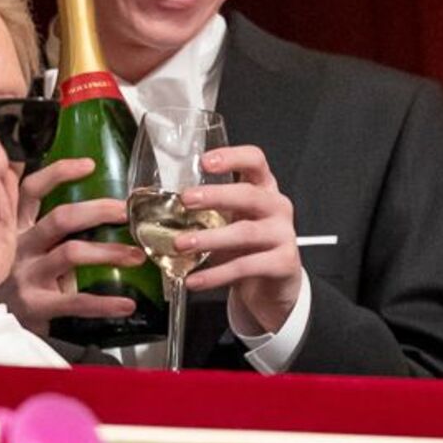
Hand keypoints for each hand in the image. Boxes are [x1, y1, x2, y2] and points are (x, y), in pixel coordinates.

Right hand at [1, 158, 140, 334]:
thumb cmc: (14, 279)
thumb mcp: (20, 246)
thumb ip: (44, 227)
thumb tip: (95, 208)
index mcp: (17, 227)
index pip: (32, 189)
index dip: (59, 172)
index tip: (89, 164)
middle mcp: (19, 246)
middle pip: (60, 217)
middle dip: (98, 211)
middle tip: (126, 212)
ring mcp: (26, 275)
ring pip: (71, 253)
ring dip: (109, 252)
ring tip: (137, 256)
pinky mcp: (34, 304)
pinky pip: (74, 301)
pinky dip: (104, 303)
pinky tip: (126, 304)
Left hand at [177, 145, 301, 331]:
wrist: (271, 285)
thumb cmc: (246, 246)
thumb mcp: (230, 221)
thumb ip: (206, 211)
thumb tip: (158, 208)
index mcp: (263, 188)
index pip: (255, 161)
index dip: (232, 157)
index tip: (205, 161)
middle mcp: (277, 206)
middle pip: (249, 194)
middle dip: (215, 196)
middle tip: (186, 200)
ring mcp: (283, 234)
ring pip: (245, 232)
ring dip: (209, 238)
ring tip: (181, 244)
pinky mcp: (284, 263)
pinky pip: (245, 267)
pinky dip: (216, 275)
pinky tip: (195, 279)